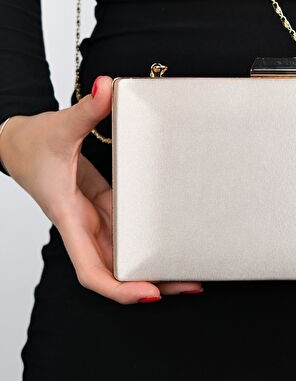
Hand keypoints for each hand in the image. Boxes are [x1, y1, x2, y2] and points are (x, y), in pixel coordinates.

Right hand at [0, 77, 202, 302]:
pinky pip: (128, 227)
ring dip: (154, 261)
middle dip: (152, 282)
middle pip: (118, 270)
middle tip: (192, 283)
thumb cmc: (30, 145)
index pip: (92, 270)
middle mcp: (84, 224)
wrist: (17, 144)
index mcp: (70, 217)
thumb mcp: (59, 127)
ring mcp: (95, 216)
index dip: (121, 289)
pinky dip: (148, 235)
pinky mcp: (103, 203)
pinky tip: (172, 233)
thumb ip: (86, 109)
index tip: (151, 293)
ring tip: (193, 263)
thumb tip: (107, 86)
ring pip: (126, 251)